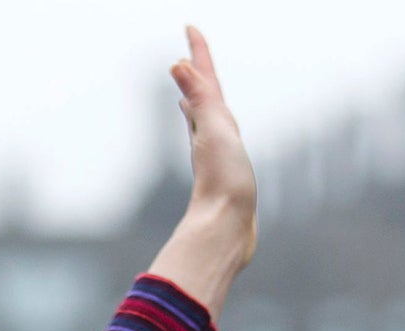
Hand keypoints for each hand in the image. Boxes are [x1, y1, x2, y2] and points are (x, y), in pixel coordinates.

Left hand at [147, 25, 257, 314]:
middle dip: (198, 70)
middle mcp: (209, 134)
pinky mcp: (225, 172)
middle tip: (191, 52)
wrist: (226, 228)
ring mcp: (216, 154)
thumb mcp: (212, 132)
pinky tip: (208, 132)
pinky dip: (210, 126)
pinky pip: (217, 139)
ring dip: (201, 97)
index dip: (198, 53)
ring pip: (206, 115)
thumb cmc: (223, 182)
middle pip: (202, 94)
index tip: (189, 27)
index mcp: (209, 122)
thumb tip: (178, 66)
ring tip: (194, 85)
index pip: (202, 79)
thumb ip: (200, 98)